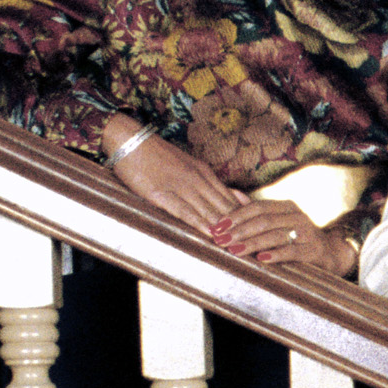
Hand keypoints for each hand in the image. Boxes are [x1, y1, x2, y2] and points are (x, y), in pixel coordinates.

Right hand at [101, 118, 245, 236]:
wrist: (130, 141)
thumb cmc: (158, 156)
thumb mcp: (189, 165)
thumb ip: (209, 182)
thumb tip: (235, 197)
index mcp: (204, 172)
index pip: (230, 199)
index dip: (245, 218)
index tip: (257, 234)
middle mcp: (197, 179)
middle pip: (224, 207)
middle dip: (239, 228)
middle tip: (254, 246)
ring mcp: (180, 186)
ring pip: (208, 210)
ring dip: (224, 229)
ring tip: (238, 246)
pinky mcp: (161, 194)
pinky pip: (184, 211)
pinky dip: (199, 223)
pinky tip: (210, 234)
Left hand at [213, 199, 357, 278]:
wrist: (330, 255)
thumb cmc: (297, 240)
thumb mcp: (278, 223)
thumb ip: (256, 210)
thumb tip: (231, 193)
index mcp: (286, 207)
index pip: (257, 207)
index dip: (236, 216)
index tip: (217, 226)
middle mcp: (297, 216)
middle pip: (263, 220)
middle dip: (239, 231)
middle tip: (220, 240)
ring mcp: (307, 233)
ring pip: (275, 235)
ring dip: (252, 243)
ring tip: (234, 250)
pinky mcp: (314, 251)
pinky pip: (292, 251)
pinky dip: (276, 254)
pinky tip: (262, 258)